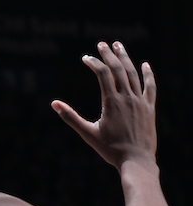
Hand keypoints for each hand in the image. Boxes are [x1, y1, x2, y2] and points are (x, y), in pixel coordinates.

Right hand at [52, 42, 157, 169]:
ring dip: (126, 58)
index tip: (85, 58)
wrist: (137, 161)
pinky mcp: (149, 108)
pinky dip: (148, 74)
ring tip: (119, 46)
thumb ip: (70, 117)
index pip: (103, 74)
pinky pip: (150, 87)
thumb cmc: (110, 149)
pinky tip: (145, 64)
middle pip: (118, 69)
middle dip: (109, 54)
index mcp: (112, 102)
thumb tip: (54, 104)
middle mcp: (127, 98)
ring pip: (133, 74)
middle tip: (102, 44)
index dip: (94, 63)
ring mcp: (140, 102)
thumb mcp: (87, 133)